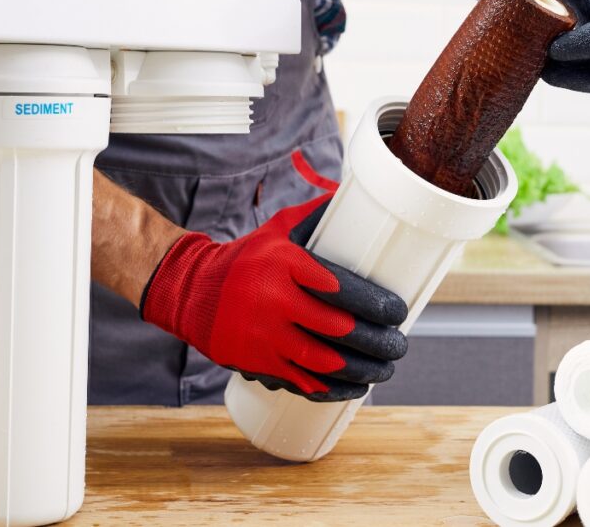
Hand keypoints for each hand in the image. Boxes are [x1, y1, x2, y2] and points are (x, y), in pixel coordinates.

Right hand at [141, 194, 408, 401]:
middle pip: (339, 329)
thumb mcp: (278, 229)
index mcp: (286, 264)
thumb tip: (358, 198)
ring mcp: (265, 336)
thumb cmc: (247, 259)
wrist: (191, 292)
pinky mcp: (258, 363)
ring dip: (362, 370)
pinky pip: (303, 382)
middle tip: (398, 344)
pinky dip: (334, 389)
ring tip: (385, 369)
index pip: (341, 287)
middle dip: (377, 341)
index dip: (375, 304)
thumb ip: (318, 217)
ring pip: (325, 362)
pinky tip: (356, 388)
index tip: (398, 311)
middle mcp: (275, 301)